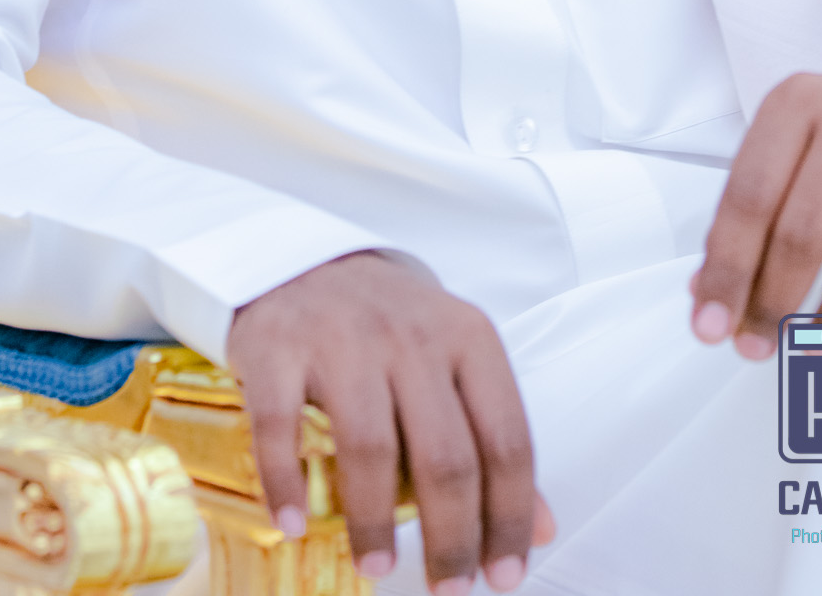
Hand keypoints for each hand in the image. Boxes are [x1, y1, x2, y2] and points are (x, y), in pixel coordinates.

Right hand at [228, 248, 554, 592]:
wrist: (302, 258)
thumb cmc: (390, 324)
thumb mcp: (454, 362)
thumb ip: (494, 437)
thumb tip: (542, 529)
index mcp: (467, 336)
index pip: (506, 440)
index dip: (510, 518)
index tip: (504, 576)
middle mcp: (411, 334)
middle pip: (444, 456)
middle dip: (451, 538)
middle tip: (447, 589)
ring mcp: (342, 338)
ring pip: (370, 448)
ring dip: (374, 522)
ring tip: (377, 566)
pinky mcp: (278, 347)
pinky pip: (281, 427)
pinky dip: (286, 483)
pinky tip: (295, 522)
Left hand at [689, 54, 821, 358]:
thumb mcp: (795, 152)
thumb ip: (750, 215)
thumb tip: (704, 294)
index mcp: (795, 101)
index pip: (749, 197)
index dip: (726, 270)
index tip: (709, 326)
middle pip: (804, 230)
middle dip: (776, 303)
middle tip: (761, 347)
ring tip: (819, 347)